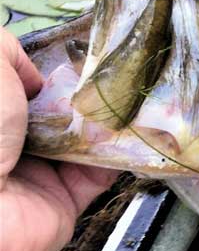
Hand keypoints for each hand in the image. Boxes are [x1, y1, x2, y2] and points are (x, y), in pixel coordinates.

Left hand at [0, 27, 116, 250]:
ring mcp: (33, 172)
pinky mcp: (61, 200)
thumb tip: (35, 72)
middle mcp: (5, 142)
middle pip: (55, 110)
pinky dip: (120, 157)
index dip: (48, 66)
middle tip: (112, 75)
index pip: (20, 84)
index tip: (78, 53)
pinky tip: (134, 133)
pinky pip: (99, 174)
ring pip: (81, 139)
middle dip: (83, 93)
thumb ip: (8, 50)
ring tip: (130, 99)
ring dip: (107, 122)